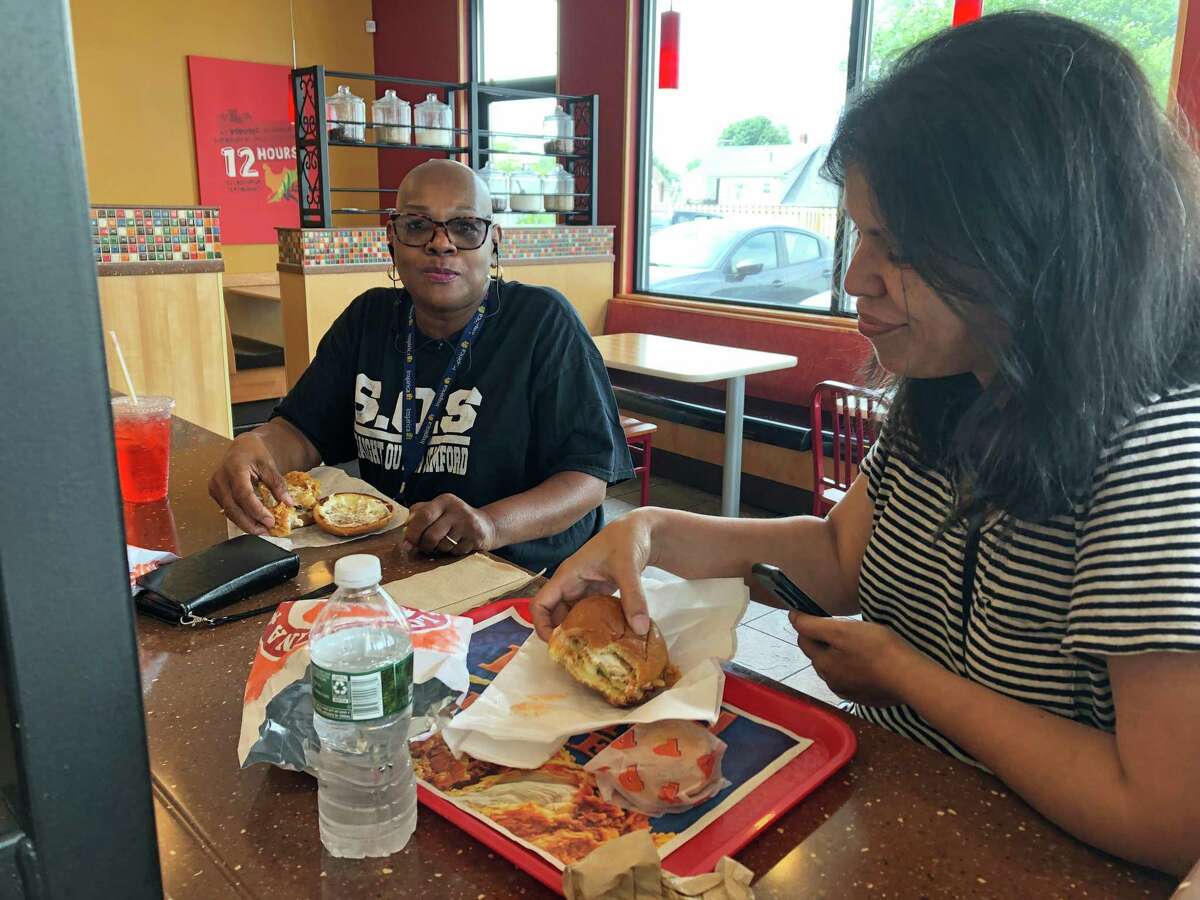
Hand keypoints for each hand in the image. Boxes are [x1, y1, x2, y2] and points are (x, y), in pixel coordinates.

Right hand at [208, 433, 289, 535]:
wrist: (240, 447)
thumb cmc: (254, 453)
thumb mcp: (269, 464)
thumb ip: (277, 484)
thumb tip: (289, 503)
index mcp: (234, 468)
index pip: (243, 494)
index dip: (256, 510)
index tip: (270, 521)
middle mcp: (220, 479)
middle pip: (232, 508)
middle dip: (250, 523)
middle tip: (267, 531)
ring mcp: (215, 487)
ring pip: (228, 512)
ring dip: (245, 524)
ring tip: (262, 530)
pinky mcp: (215, 493)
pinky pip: (227, 509)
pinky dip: (240, 518)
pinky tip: (254, 523)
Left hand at [403, 493, 495, 555]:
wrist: (485, 525)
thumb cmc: (453, 520)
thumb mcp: (437, 511)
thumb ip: (418, 518)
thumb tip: (405, 541)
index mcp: (444, 500)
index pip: (423, 516)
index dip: (412, 532)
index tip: (406, 543)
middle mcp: (457, 509)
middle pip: (431, 534)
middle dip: (424, 545)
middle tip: (424, 547)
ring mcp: (468, 523)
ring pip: (443, 546)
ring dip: (440, 549)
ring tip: (445, 541)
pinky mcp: (476, 537)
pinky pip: (455, 551)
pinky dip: (452, 552)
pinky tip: (458, 543)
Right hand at [531, 510, 654, 641]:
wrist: (641, 530)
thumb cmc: (627, 540)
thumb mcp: (628, 566)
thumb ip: (634, 597)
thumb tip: (639, 629)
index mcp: (567, 576)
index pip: (540, 604)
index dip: (542, 626)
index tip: (557, 645)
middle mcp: (572, 585)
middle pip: (556, 616)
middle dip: (563, 636)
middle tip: (578, 658)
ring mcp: (585, 590)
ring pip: (574, 618)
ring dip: (580, 634)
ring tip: (593, 654)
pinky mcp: (598, 594)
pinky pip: (590, 615)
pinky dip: (596, 628)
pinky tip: (610, 640)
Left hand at [789, 613, 924, 706]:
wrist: (908, 677)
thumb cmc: (875, 648)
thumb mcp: (841, 629)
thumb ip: (813, 625)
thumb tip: (792, 617)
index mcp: (822, 663)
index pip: (804, 639)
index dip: (808, 624)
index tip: (820, 613)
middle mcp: (831, 681)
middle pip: (819, 655)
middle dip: (824, 641)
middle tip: (842, 628)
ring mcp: (848, 691)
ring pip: (835, 668)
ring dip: (839, 657)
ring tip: (856, 645)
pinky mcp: (865, 697)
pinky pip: (852, 679)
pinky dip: (854, 670)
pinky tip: (868, 663)